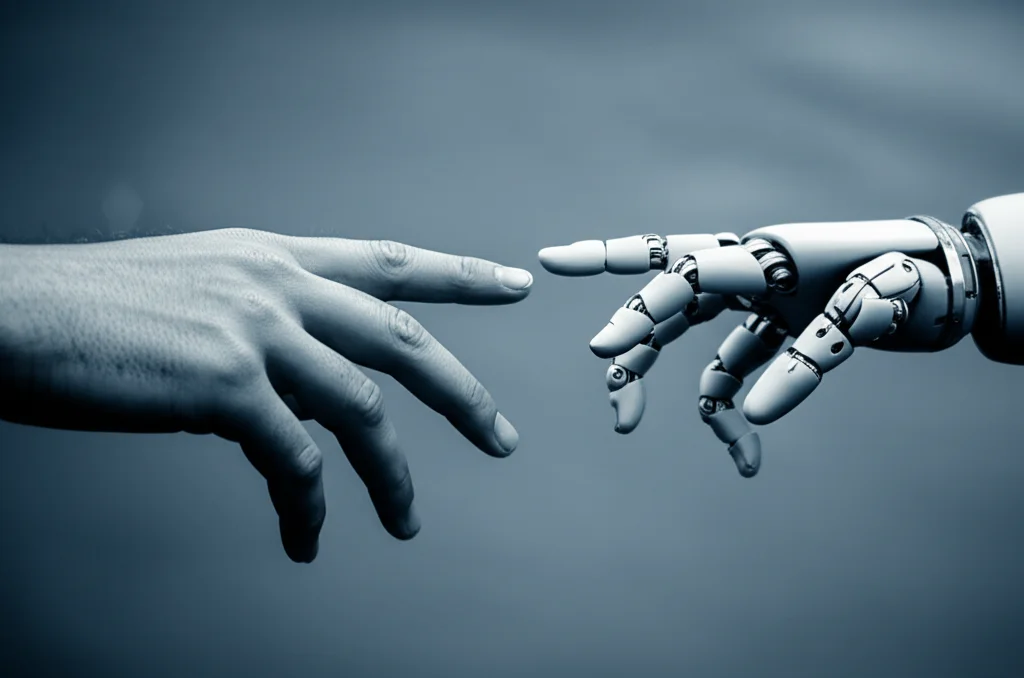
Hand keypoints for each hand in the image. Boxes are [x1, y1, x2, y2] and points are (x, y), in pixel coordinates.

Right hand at [0, 229, 533, 561]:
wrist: (9, 313)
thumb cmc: (93, 313)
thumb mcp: (196, 293)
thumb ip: (261, 327)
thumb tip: (297, 389)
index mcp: (273, 259)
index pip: (387, 261)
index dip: (458, 272)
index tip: (514, 282)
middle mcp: (276, 286)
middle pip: (402, 338)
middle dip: (462, 393)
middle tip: (503, 439)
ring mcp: (254, 331)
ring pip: (362, 411)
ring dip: (392, 477)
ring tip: (408, 524)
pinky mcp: (225, 385)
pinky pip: (294, 463)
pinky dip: (308, 510)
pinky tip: (306, 541)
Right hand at [538, 215, 976, 476]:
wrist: (954, 281)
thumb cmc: (920, 276)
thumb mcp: (881, 300)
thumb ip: (817, 352)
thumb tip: (753, 417)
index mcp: (771, 253)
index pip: (689, 273)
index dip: (639, 305)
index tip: (601, 349)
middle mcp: (753, 273)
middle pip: (670, 292)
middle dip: (629, 321)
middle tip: (597, 356)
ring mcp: (760, 303)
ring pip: (684, 338)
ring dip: (652, 379)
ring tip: (624, 425)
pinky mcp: (775, 334)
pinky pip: (732, 375)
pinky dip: (730, 418)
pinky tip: (745, 460)